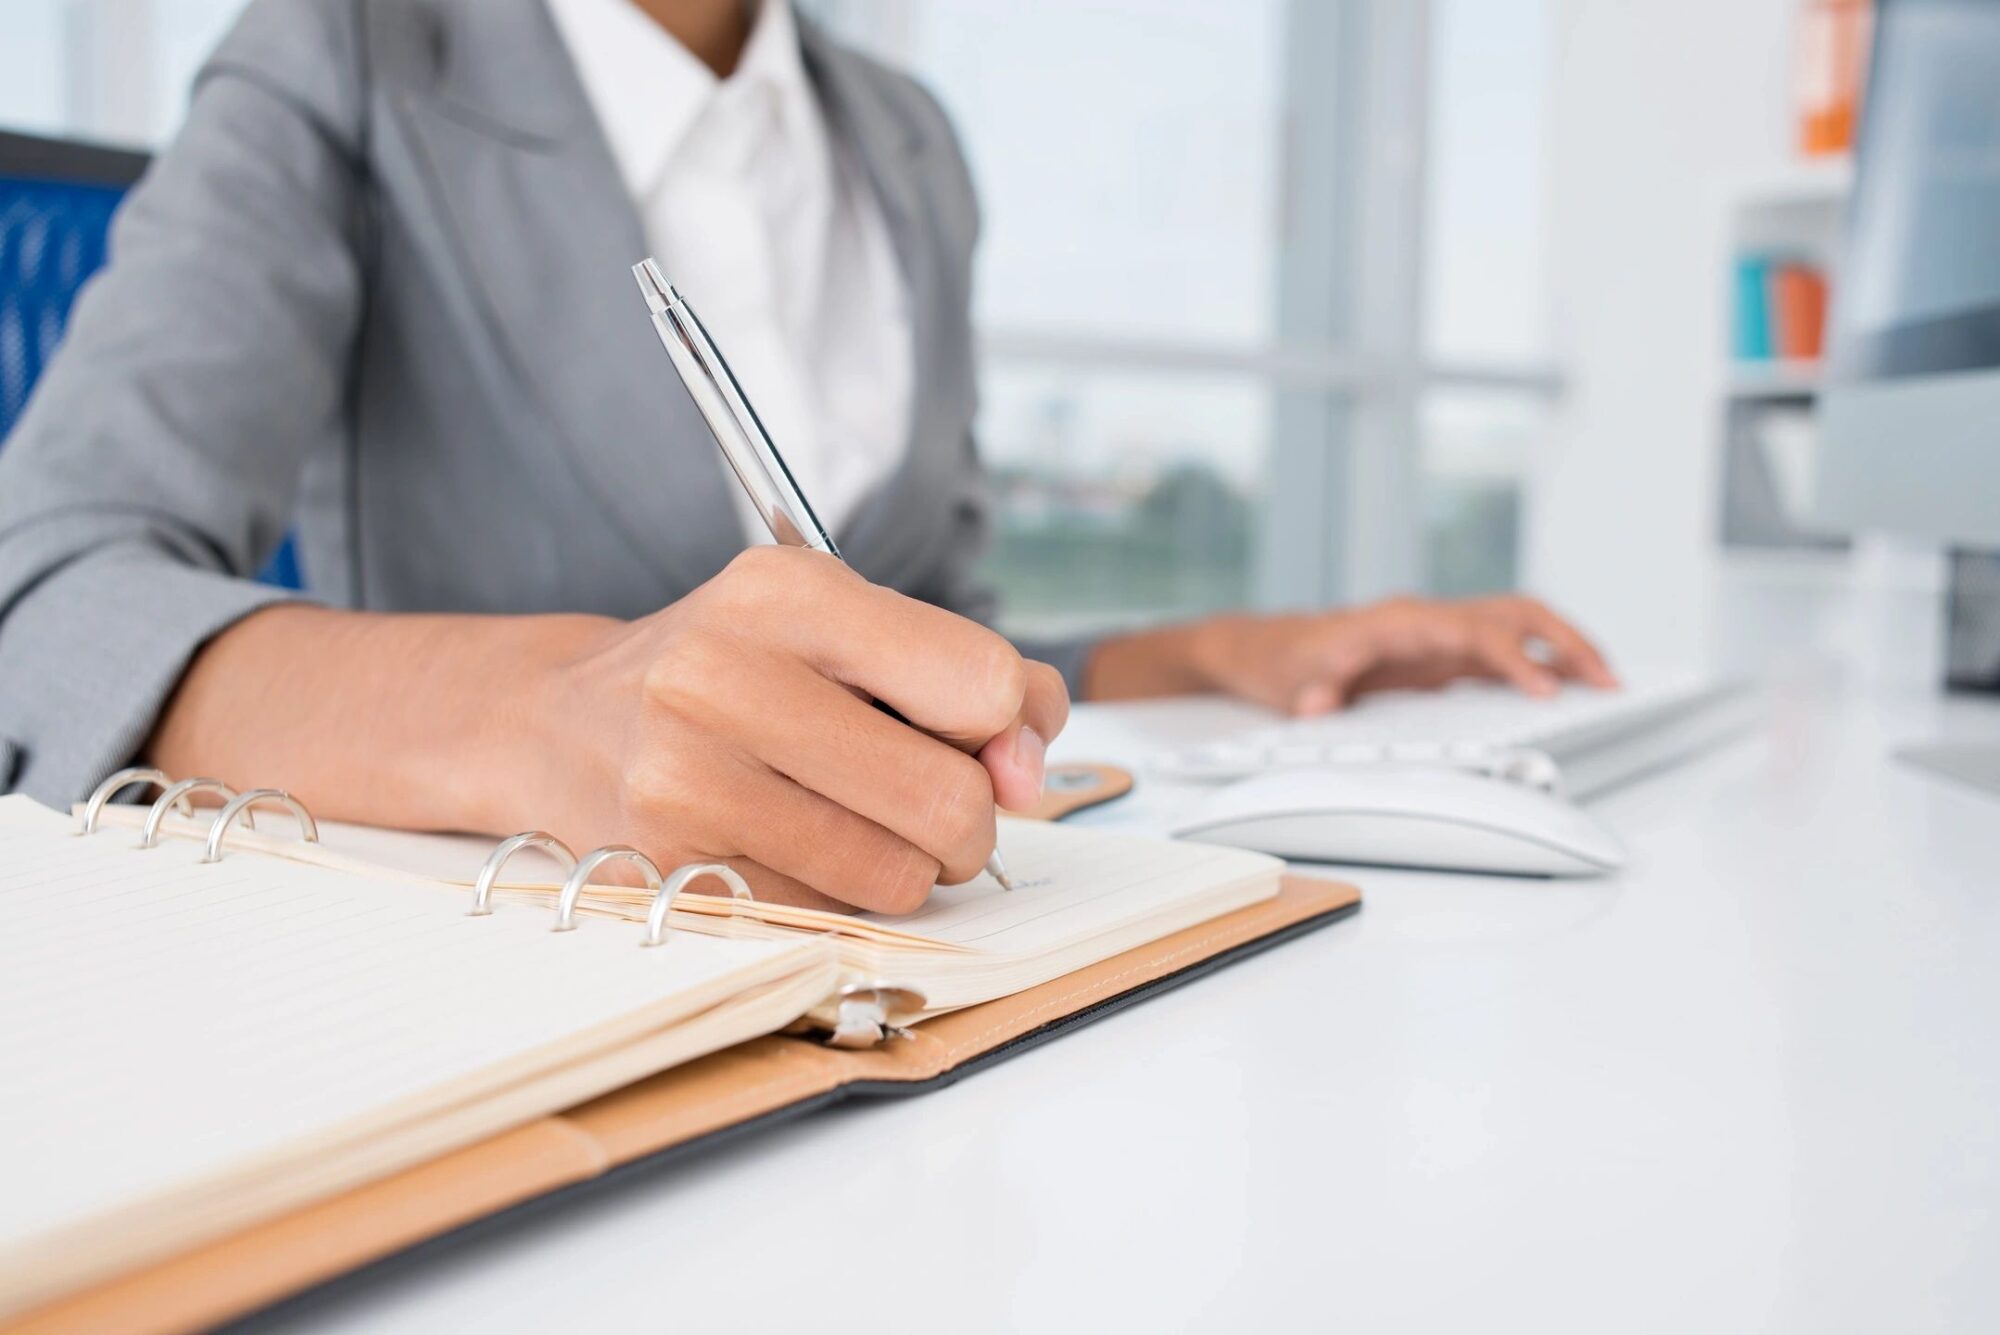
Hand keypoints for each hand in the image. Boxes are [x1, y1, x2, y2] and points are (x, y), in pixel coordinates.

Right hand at [512, 547, 1067, 912]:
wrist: (563, 724)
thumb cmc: (738, 671)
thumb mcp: (846, 626)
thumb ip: (975, 675)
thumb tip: (1027, 770)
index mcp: (786, 590)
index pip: (978, 679)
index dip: (1006, 726)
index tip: (980, 738)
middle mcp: (723, 672)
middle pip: (947, 796)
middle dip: (969, 822)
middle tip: (934, 808)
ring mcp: (686, 777)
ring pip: (895, 873)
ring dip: (908, 868)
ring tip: (861, 826)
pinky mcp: (668, 868)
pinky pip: (827, 916)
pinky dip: (838, 898)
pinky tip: (793, 850)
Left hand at [1087, 594, 1614, 714]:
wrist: (1260, 649)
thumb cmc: (1279, 660)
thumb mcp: (1287, 680)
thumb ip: (1308, 690)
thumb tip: (1319, 704)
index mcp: (1400, 620)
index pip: (1474, 631)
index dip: (1513, 658)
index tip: (1546, 688)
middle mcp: (1427, 620)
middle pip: (1514, 614)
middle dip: (1566, 640)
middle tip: (1609, 678)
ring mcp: (1437, 636)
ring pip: (1518, 627)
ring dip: (1565, 647)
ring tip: (1608, 681)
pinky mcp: (1439, 656)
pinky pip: (1502, 652)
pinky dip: (1541, 664)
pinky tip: (1567, 687)